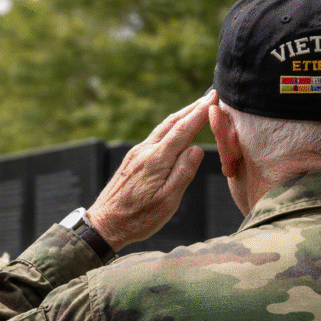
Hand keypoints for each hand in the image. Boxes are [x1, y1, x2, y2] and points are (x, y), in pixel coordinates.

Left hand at [86, 90, 215, 251]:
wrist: (105, 224)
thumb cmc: (138, 218)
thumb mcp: (168, 201)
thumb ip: (183, 173)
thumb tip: (197, 149)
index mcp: (156, 160)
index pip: (183, 130)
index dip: (200, 112)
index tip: (215, 98)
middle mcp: (145, 152)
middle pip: (172, 123)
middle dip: (192, 108)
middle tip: (210, 96)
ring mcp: (136, 155)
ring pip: (162, 129)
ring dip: (181, 116)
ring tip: (196, 108)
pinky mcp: (132, 160)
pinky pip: (155, 138)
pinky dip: (169, 129)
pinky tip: (175, 132)